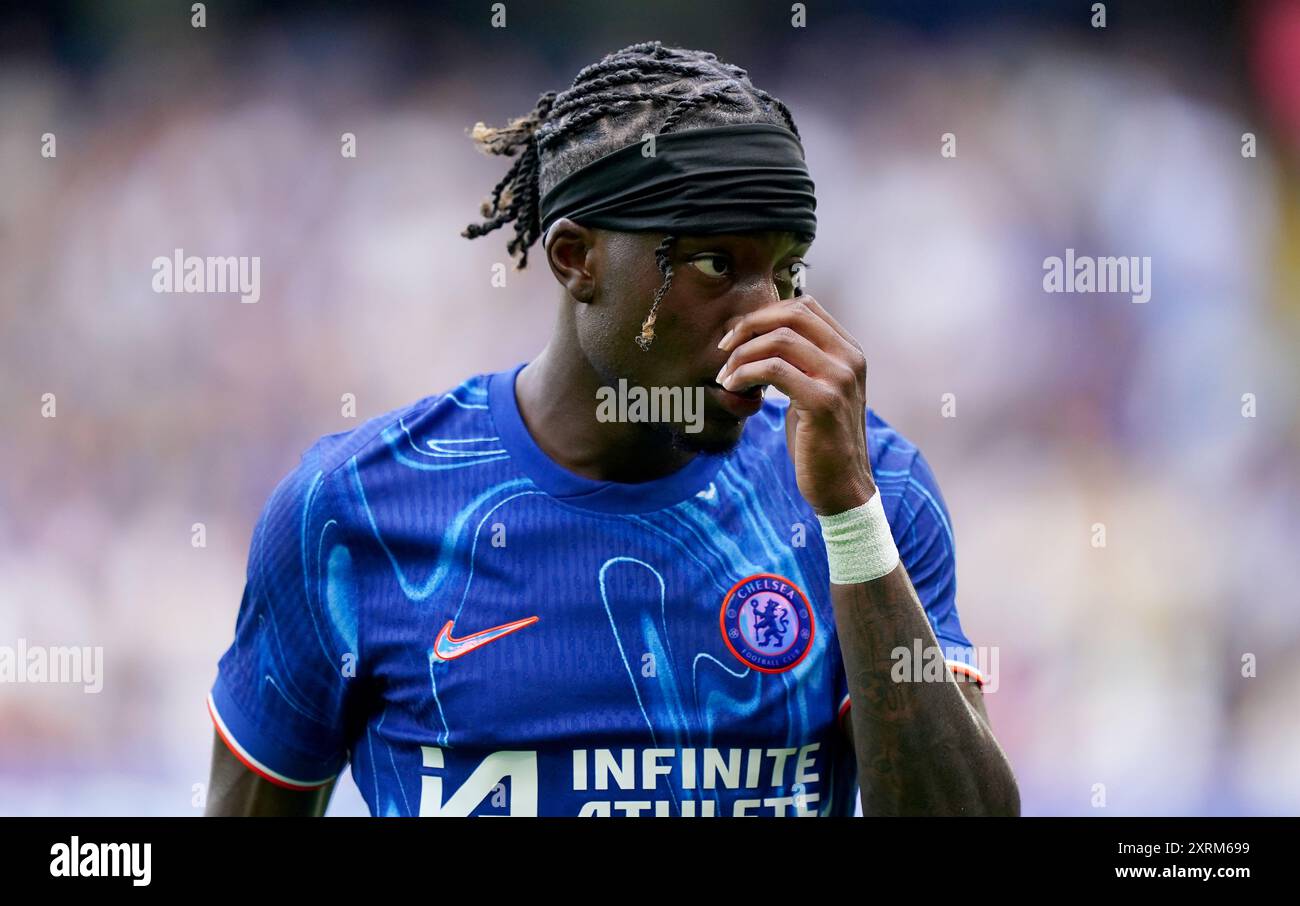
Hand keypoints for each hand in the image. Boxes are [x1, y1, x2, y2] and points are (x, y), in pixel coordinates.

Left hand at [716, 293, 875, 515]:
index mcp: (848, 350)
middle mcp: (849, 358)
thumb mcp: (813, 390)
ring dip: (742, 355)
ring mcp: (840, 378)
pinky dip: (745, 374)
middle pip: (792, 314)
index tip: (737, 336)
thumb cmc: (819, 440)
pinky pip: (774, 370)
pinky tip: (733, 388)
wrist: (842, 486)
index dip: (764, 314)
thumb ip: (798, 361)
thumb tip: (758, 335)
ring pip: (780, 340)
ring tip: (726, 376)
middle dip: (749, 326)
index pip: (804, 306)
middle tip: (724, 349)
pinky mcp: (823, 401)